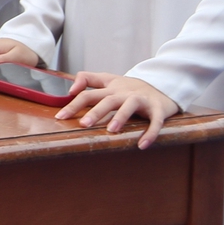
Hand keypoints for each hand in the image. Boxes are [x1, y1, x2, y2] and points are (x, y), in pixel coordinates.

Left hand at [54, 71, 180, 148]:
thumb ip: (88, 79)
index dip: (74, 104)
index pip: (89, 94)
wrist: (163, 87)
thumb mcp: (109, 79)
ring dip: (121, 117)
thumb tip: (71, 89)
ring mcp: (142, 100)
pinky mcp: (158, 109)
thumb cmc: (131, 88)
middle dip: (95, 111)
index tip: (60, 117)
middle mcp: (125, 93)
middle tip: (83, 124)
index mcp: (111, 88)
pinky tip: (142, 145)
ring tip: (111, 130)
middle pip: (108, 100)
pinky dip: (150, 133)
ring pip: (130, 106)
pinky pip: (156, 121)